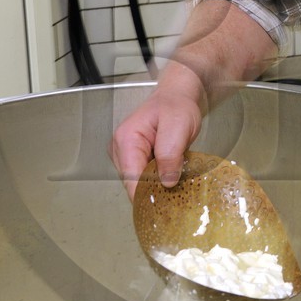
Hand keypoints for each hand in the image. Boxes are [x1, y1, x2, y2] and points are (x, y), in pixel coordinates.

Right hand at [109, 0, 277, 198]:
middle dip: (153, 191)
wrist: (180, 97)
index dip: (147, 194)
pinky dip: (159, 180)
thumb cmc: (177, 105)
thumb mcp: (178, 127)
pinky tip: (171, 177)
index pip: (130, 179)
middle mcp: (120, 149)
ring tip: (176, 181)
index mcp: (125, 140)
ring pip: (139, 183)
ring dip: (157, 186)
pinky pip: (145, 178)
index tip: (164, 204)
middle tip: (176, 194)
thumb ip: (170, 155)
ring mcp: (126, 155)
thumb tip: (166, 182)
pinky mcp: (136, 159)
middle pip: (133, 184)